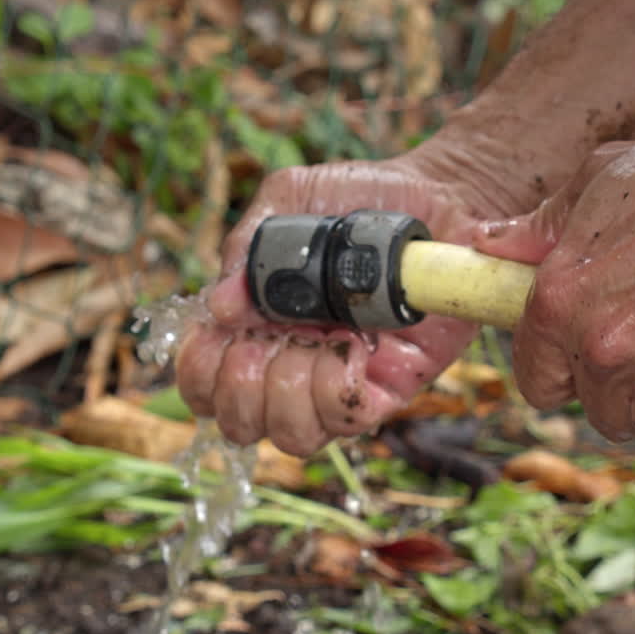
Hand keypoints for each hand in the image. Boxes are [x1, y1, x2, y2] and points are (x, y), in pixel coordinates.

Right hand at [176, 151, 516, 455]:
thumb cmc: (357, 198)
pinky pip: (352, 421)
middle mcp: (293, 361)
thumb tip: (219, 306)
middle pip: (241, 423)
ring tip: (315, 343)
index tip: (219, 337)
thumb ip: (249, 246)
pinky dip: (339, 390)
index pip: (205, 383)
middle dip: (242, 389)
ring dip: (291, 393)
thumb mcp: (290, 201)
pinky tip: (353, 348)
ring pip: (293, 436)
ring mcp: (340, 378)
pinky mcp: (391, 386)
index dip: (200, 375)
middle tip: (267, 341)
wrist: (434, 196)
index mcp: (257, 324)